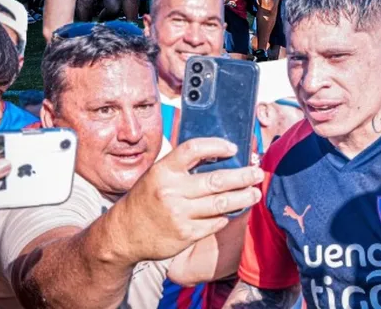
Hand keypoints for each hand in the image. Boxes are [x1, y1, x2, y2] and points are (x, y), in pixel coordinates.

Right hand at [109, 138, 262, 261]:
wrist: (122, 235)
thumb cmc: (147, 199)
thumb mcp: (157, 176)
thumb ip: (183, 166)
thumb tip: (222, 154)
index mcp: (162, 171)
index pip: (193, 149)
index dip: (216, 145)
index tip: (234, 147)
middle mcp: (170, 191)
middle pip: (217, 180)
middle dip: (243, 176)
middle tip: (258, 173)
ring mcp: (179, 215)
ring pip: (222, 204)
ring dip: (243, 198)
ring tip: (255, 193)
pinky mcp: (186, 234)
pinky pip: (216, 222)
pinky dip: (227, 216)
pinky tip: (234, 211)